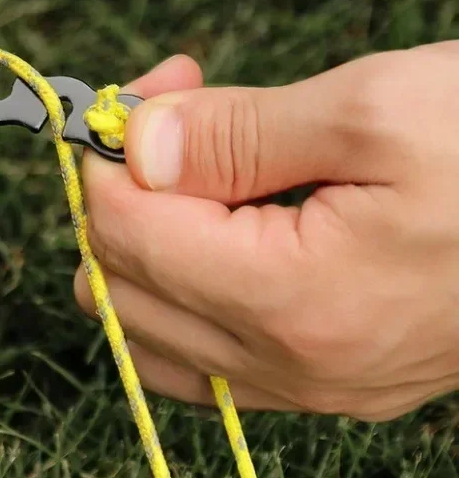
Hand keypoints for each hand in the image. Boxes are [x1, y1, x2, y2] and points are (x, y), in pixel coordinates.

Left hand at [75, 43, 458, 421]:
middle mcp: (290, 364)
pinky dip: (183, 271)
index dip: (109, 157)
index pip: (124, 235)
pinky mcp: (324, 372)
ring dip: (144, 229)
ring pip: (149, 321)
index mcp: (293, 301)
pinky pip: (200, 344)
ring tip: (198, 154)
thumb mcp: (368, 111)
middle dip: (122, 187)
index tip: (139, 96)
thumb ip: (233, 132)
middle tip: (174, 109)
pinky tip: (221, 210)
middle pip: (121, 283)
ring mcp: (307, 380)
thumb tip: (135, 147)